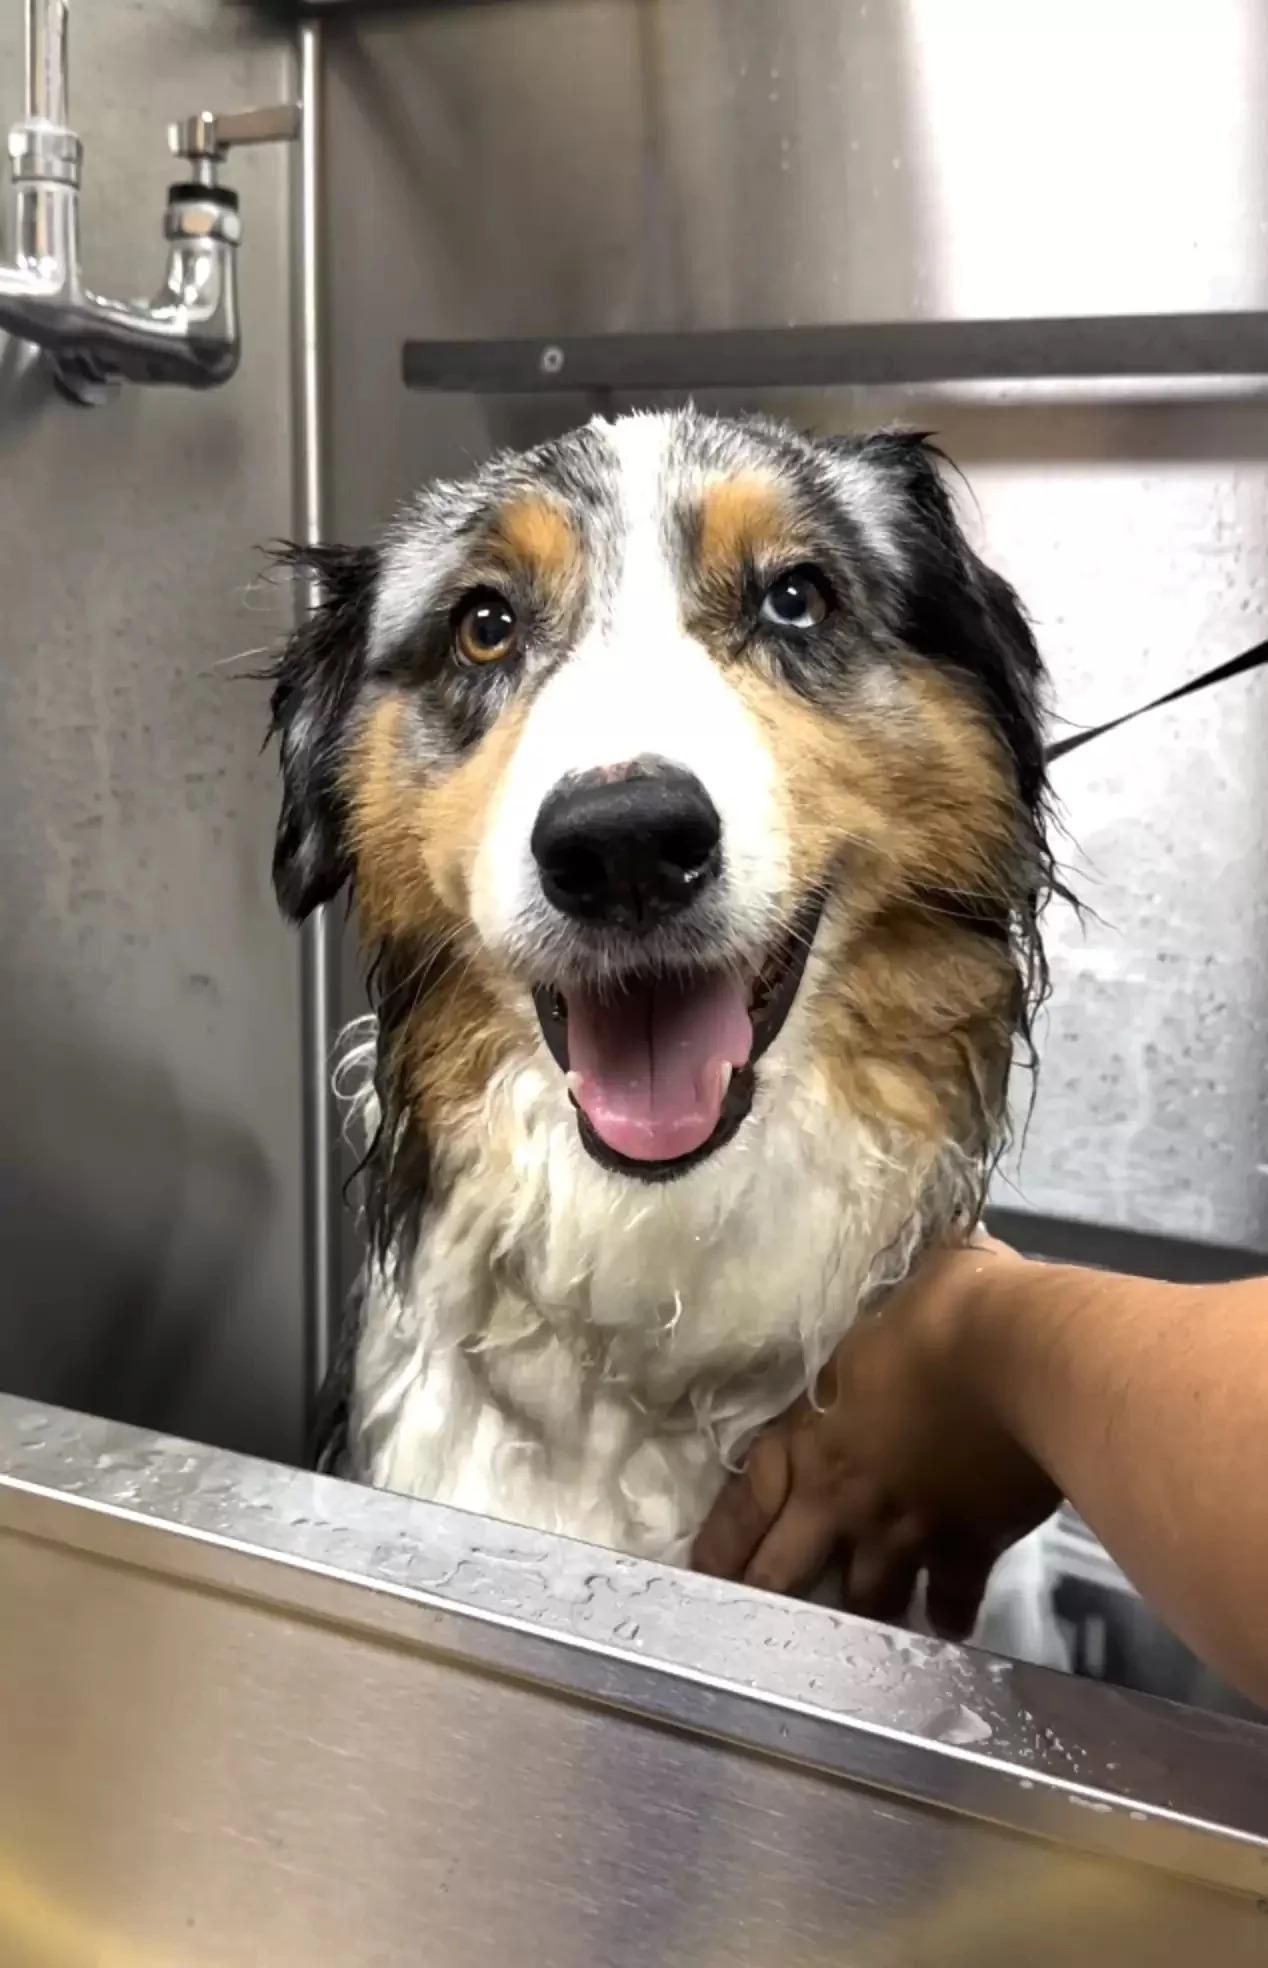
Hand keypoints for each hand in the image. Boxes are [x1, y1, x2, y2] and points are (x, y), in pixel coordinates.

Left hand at [692, 1238, 1059, 1636]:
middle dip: (769, 1596)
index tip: (705, 1575)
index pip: (746, 1501)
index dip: (722, 1544)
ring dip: (859, 1615)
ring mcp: (904, 1532)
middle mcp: (843, 1498)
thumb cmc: (943, 1306)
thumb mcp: (883, 1295)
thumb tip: (885, 1279)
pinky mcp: (967, 1549)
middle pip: (784, 1572)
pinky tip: (947, 1622)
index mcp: (810, 1433)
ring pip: (865, 1602)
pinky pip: (951, 1601)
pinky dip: (947, 1613)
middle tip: (758, 1627)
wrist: (1020, 1352)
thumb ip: (873, 1309)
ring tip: (853, 1628)